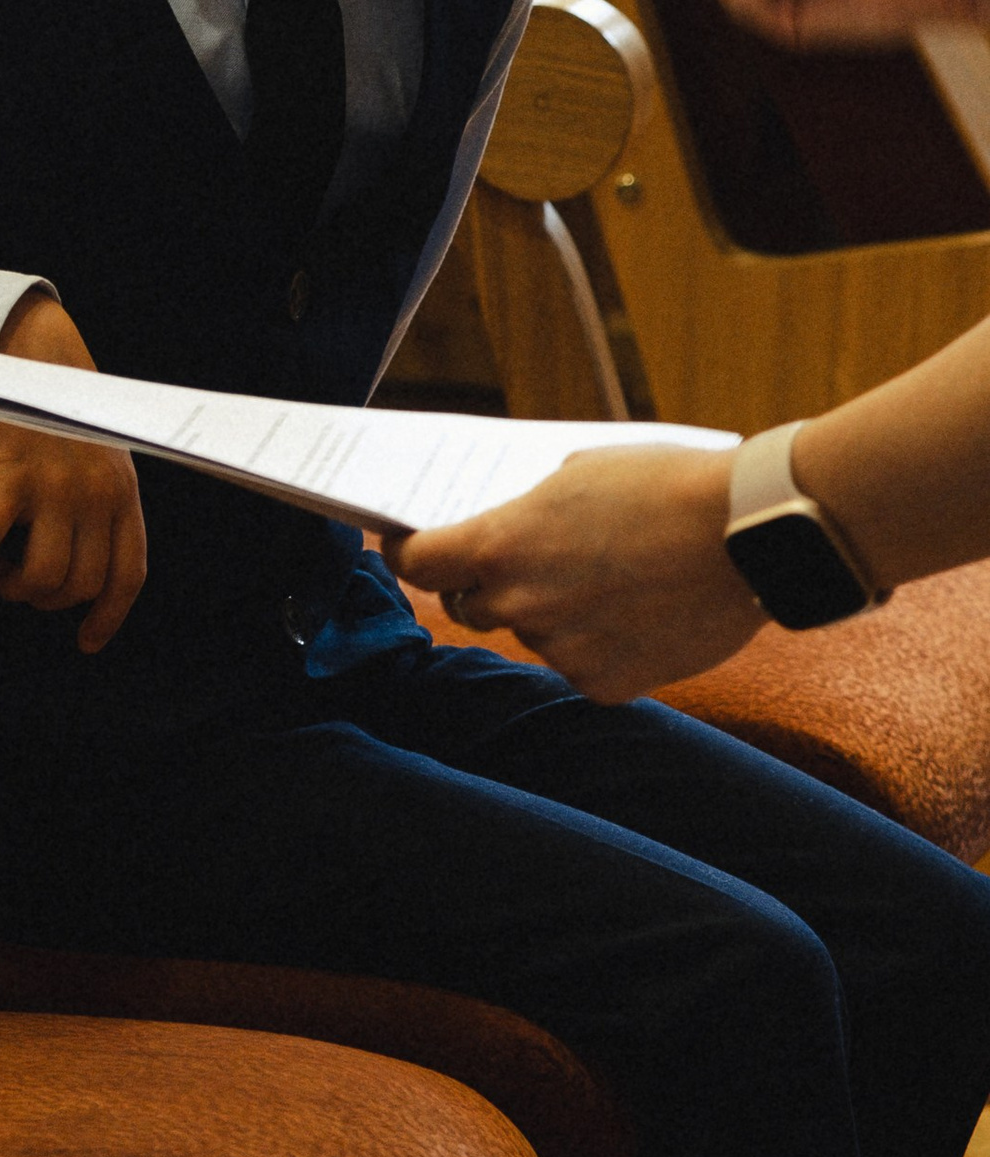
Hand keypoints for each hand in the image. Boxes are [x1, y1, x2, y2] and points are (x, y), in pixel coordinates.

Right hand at [0, 296, 146, 652]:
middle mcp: (97, 495)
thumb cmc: (57, 410)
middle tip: (15, 578)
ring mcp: (56, 487)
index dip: (107, 616)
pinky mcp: (9, 475)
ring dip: (12, 587)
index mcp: (123, 493)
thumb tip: (80, 562)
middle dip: (43, 596)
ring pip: (42, 578)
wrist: (32, 350)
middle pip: (77, 584)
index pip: (128, 575)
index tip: (87, 641)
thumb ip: (100, 503)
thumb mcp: (101, 456)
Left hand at [392, 444, 760, 702]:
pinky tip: (638, 613)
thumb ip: (532, 510)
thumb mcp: (580, 472)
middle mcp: (521, 605)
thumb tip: (515, 530)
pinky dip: (599, 645)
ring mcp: (564, 651)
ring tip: (612, 579)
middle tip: (527, 562)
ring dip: (555, 614)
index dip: (405, 554)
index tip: (404, 548)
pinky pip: (583, 666)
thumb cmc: (667, 486)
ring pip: (536, 636)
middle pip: (472, 606)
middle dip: (488, 584)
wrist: (750, 533)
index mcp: (502, 546)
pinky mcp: (609, 683)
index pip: (418, 564)